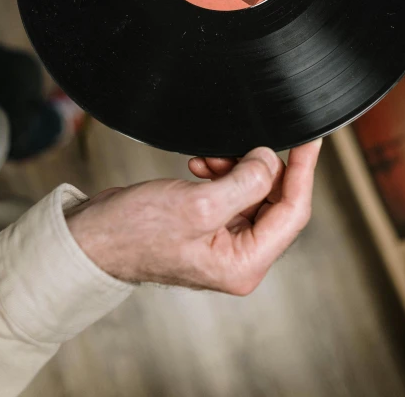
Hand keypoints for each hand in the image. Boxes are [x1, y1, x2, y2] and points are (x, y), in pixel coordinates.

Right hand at [66, 140, 321, 294]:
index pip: (292, 212)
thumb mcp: (197, 205)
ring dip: (238, 167)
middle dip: (261, 167)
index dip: (303, 171)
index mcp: (244, 263)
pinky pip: (232, 192)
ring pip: (253, 193)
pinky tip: (202, 165)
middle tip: (244, 144)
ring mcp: (224, 241)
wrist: (94, 237)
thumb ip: (244, 184)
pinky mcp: (209, 225)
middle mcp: (239, 256)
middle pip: (276, 201)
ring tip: (212, 157)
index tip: (310, 140)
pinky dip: (222, 173)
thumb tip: (271, 161)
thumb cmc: (135, 232)